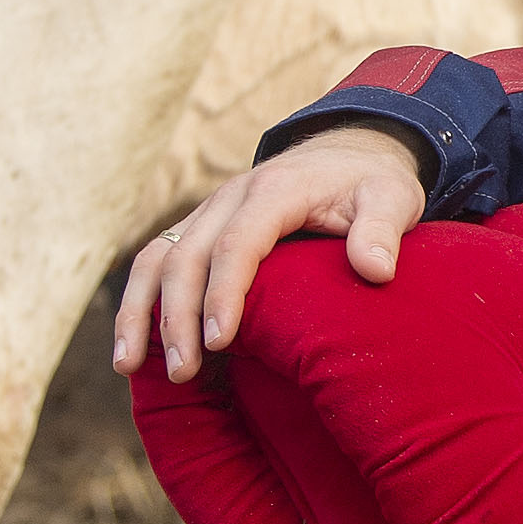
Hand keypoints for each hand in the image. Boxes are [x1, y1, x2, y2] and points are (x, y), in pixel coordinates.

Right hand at [114, 126, 426, 382]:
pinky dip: (137, 303)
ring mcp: (208, 213)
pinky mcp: (199, 229)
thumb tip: (375, 270)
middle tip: (183, 371)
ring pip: (156, 258)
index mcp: (275, 190)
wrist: (346, 152)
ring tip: (129, 367)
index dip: (225, 291)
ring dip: (140, 312)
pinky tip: (131, 351)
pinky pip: (155, 262)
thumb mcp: (393, 196)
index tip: (220, 340)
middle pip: (187, 255)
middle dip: (177, 315)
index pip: (239, 242)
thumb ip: (383, 229)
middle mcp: (230, 197)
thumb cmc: (371, 184)